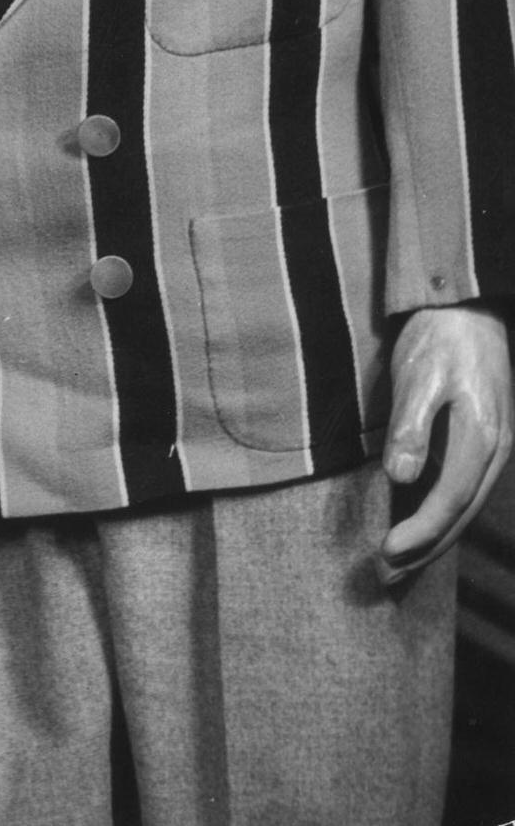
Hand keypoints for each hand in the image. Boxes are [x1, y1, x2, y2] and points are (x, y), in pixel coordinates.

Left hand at [380, 303, 512, 575]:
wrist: (468, 307)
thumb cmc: (439, 338)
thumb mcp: (419, 375)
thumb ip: (411, 426)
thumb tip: (399, 476)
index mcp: (481, 437)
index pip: (448, 500)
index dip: (419, 532)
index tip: (386, 553)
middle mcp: (495, 450)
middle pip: (461, 514)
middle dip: (425, 549)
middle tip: (386, 575)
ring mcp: (494, 447)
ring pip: (466, 506)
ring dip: (434, 537)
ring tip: (400, 562)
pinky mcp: (485, 441)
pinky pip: (465, 489)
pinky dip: (443, 514)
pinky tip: (422, 524)